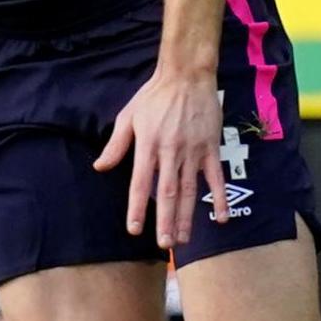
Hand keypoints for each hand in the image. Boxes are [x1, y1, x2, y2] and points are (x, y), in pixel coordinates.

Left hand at [94, 70, 225, 250]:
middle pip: (167, 192)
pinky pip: (215, 178)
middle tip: (164, 245)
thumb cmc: (154, 96)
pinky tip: (220, 219)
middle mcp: (170, 152)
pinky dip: (219, 198)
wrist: (187, 75)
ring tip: (183, 240)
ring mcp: (192, 151)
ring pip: (189, 190)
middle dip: (165, 221)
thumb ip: (116, 145)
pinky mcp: (210, 148)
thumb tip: (100, 167)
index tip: (134, 229)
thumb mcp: (128, 116)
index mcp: (147, 145)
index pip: (140, 183)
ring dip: (187, 217)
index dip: (137, 208)